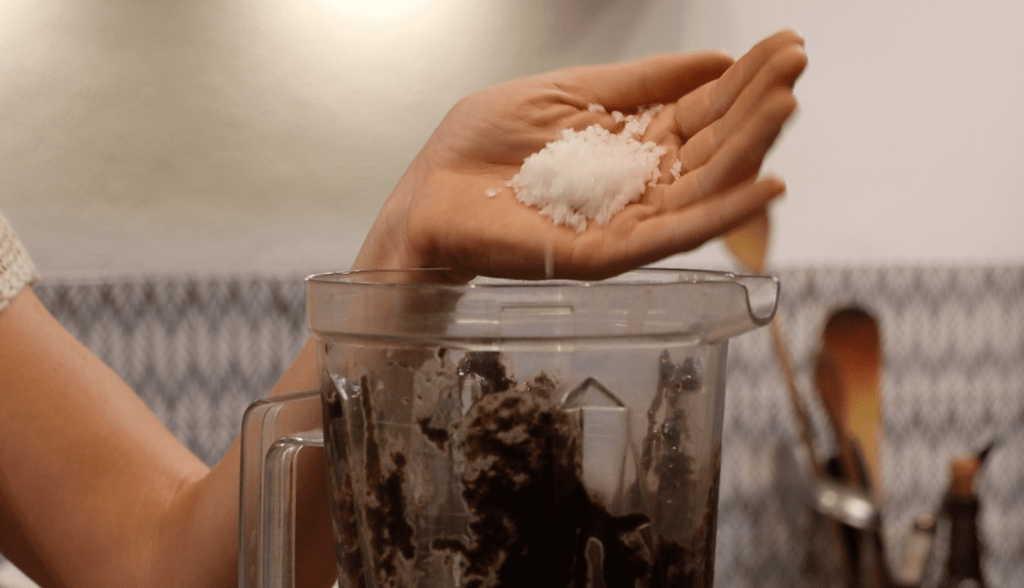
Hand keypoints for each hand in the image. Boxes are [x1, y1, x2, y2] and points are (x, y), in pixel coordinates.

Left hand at [355, 30, 806, 280]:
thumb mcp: (571, 94)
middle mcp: (640, 186)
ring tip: (787, 107)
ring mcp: (627, 223)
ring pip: (703, 188)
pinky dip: (722, 214)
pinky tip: (763, 187)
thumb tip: (714, 60)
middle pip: (713, 147)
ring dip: (750, 150)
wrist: (431, 194)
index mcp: (632, 145)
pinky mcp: (606, 255)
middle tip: (799, 62)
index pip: (702, 111)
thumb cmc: (486, 148)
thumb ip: (640, 84)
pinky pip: (673, 236)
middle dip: (757, 105)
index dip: (744, 80)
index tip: (786, 45)